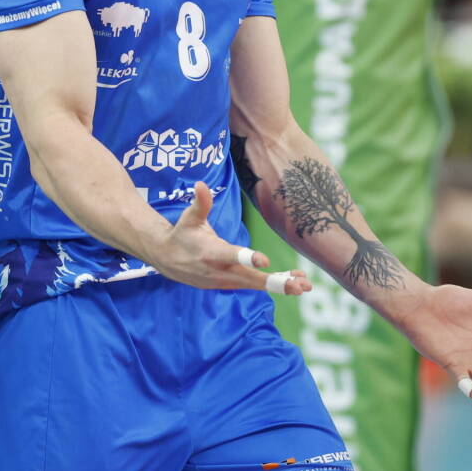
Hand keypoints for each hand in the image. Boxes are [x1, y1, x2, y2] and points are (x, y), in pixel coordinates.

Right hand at [149, 183, 310, 295]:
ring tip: (305, 285)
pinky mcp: (228, 285)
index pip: (231, 256)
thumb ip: (200, 203)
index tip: (264, 261)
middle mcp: (219, 271)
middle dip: (275, 282)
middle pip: (250, 279)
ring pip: (255, 285)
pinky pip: (253, 285)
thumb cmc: (182, 233)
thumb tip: (201, 184)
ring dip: (280, 285)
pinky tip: (294, 282)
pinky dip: (273, 284)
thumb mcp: (189, 217)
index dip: (247, 258)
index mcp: (210, 252)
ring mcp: (224, 281)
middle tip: (299, 285)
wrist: (166, 259)